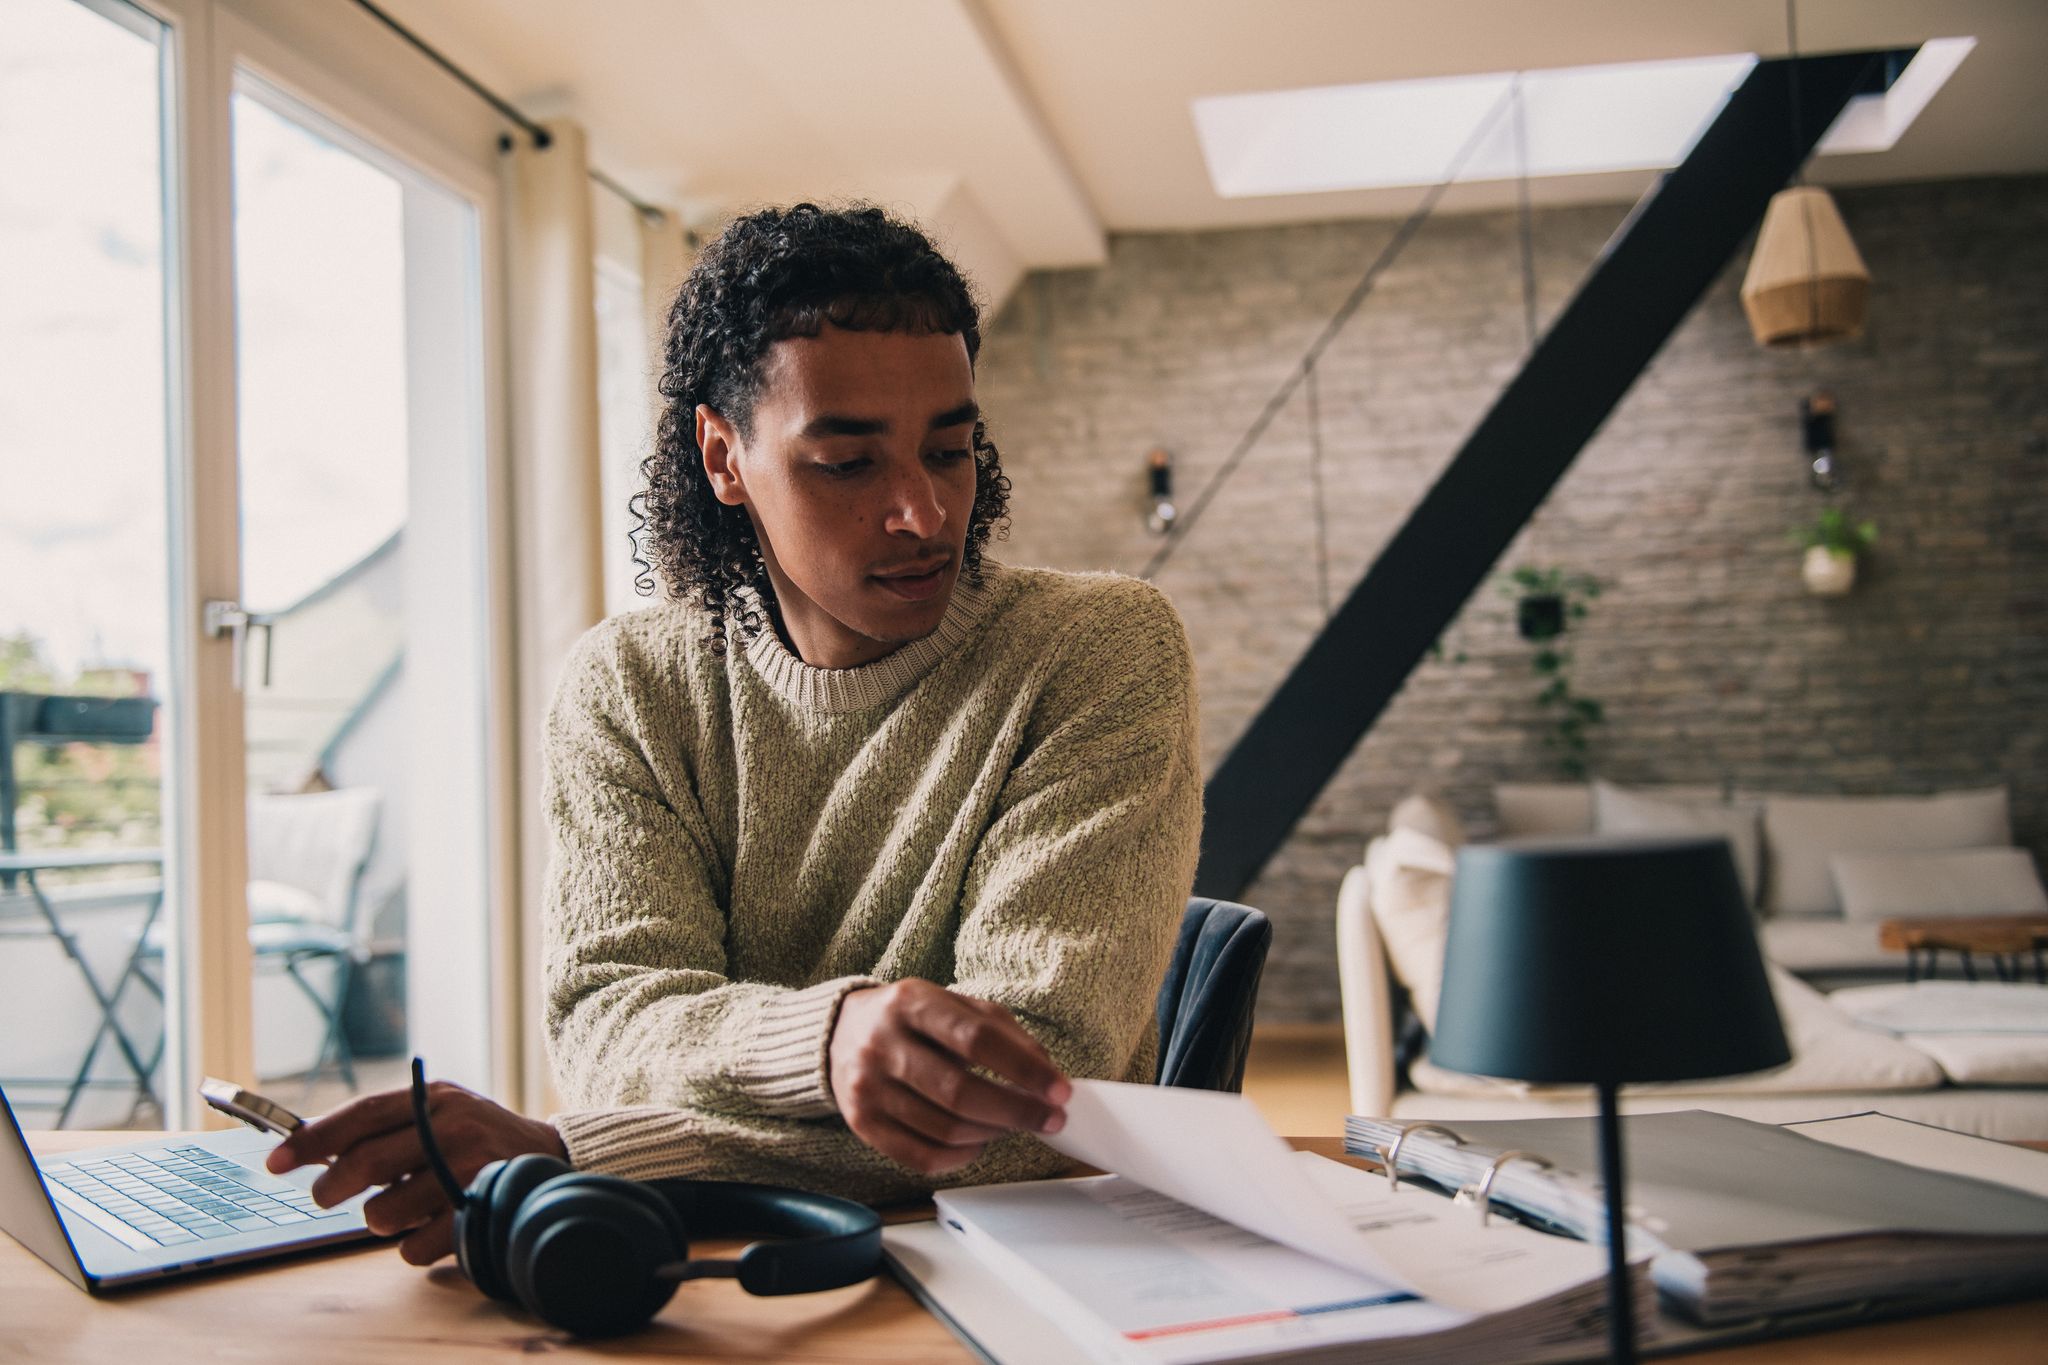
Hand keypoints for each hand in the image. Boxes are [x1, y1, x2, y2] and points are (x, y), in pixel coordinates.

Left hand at [265, 1081, 566, 1265]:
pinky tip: (431, 1226)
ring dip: (380, 1219)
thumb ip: (389, 1125)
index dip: (315, 1137)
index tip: (277, 1159)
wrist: (552, 1159)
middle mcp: (454, 1126)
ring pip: (384, 1212)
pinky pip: (413, 1246)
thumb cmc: (478, 1138)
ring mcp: (469, 1169)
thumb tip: (310, 1145)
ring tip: (400, 1209)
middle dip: (332, 1187)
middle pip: (366, 1162)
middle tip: (324, 1197)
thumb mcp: (441, 1113)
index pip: (364, 1112)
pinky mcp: (479, 1212)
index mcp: (436, 1097)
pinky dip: (410, 1244)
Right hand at [828, 979, 1070, 1175]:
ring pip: (945, 1129)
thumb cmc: (912, 1019)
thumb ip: (1003, 1031)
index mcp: (912, 1002)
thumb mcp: (955, 1005)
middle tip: (1050, 1119)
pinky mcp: (862, 1123)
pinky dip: (963, 1156)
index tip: (1060, 1091)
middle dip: (1017, 1111)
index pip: (977, 1039)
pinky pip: (923, 1156)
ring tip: (1012, 1124)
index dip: (1025, 1070)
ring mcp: (868, 1087)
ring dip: (994, 1133)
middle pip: (961, 1092)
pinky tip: (979, 1141)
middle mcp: (883, 1044)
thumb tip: (1047, 1072)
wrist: (841, 1033)